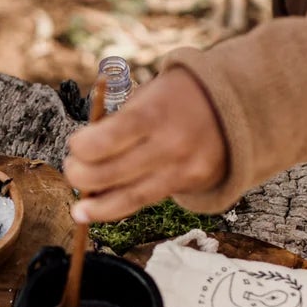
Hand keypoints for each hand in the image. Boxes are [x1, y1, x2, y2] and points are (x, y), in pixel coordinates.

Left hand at [63, 70, 229, 220]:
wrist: (233, 106)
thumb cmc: (176, 97)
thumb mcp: (147, 94)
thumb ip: (118, 121)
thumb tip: (84, 153)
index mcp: (153, 114)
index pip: (105, 139)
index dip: (81, 147)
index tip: (75, 144)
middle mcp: (168, 145)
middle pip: (110, 173)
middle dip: (81, 175)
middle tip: (72, 169)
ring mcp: (180, 169)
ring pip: (129, 198)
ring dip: (97, 207)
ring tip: (78, 212)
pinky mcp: (189, 184)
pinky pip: (147, 201)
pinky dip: (119, 208)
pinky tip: (98, 212)